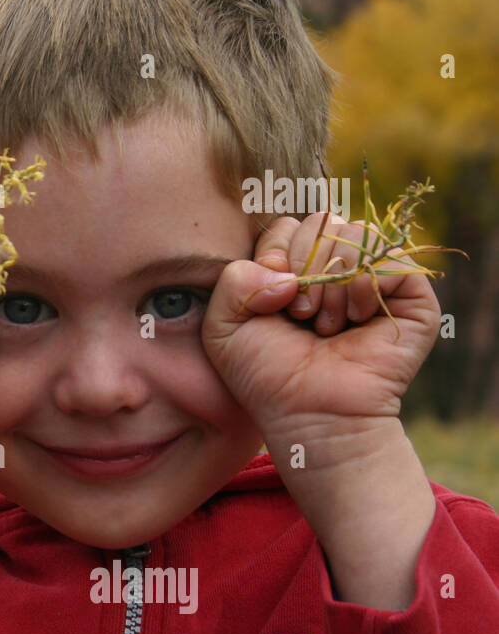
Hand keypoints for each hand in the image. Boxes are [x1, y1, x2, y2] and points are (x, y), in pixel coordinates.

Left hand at [200, 212, 440, 436]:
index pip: (287, 224)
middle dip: (303, 269)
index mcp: (295, 267)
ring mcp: (375, 278)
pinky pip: (390, 258)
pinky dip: (364, 285)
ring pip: (356, 234)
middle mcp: (337, 267)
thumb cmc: (266, 374)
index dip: (275, 254)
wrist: (309, 411)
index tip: (271, 299)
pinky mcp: (410, 294)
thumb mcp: (223, 327)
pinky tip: (354, 319)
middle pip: (322, 222)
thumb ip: (234, 279)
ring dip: (332, 282)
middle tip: (299, 316)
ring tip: (325, 325)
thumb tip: (287, 271)